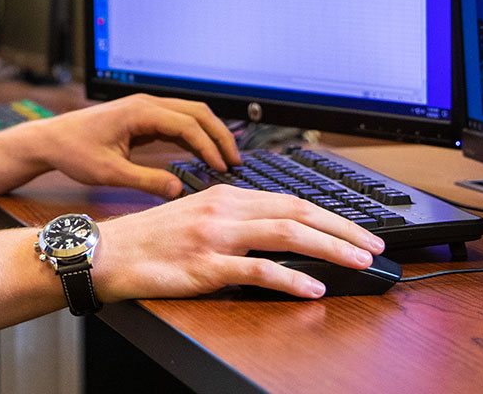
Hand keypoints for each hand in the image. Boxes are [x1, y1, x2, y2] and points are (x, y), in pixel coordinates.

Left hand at [8, 94, 240, 197]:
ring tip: (227, 159)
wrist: (52, 139)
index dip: (208, 146)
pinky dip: (196, 136)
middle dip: (220, 135)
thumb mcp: (109, 173)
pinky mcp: (144, 118)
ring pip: (191, 113)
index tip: (222, 167)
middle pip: (197, 112)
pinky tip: (204, 156)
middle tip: (236, 161)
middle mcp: (146, 104)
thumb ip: (145, 181)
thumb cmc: (74, 152)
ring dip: (211, 133)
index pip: (187, 124)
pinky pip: (178, 122)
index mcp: (139, 112)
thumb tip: (177, 190)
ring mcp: (146, 109)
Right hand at [93, 185, 385, 300]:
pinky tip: (312, 287)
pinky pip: (257, 271)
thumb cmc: (150, 240)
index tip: (359, 231)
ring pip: (286, 234)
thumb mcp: (198, 218)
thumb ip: (236, 221)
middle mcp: (226, 209)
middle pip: (299, 212)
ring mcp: (216, 236)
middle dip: (344, 230)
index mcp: (227, 196)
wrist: (106, 253)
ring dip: (330, 248)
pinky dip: (290, 278)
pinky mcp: (206, 265)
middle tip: (376, 246)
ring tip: (360, 262)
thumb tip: (279, 234)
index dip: (331, 215)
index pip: (292, 200)